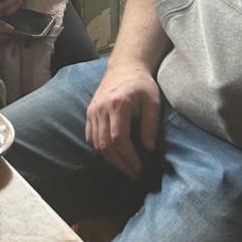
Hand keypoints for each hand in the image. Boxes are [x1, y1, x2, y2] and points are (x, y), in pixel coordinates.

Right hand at [85, 61, 161, 180]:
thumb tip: (148, 148)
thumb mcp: (152, 101)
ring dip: (110, 160)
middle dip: (120, 164)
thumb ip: (151, 124)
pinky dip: (100, 149)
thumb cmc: (141, 84)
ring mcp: (92, 111)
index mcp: (117, 105)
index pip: (119, 139)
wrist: (124, 67)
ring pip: (96, 143)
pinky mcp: (89, 113)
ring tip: (125, 168)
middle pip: (105, 145)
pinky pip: (90, 137)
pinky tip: (113, 155)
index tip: (140, 168)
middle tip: (134, 175)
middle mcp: (101, 109)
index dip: (129, 157)